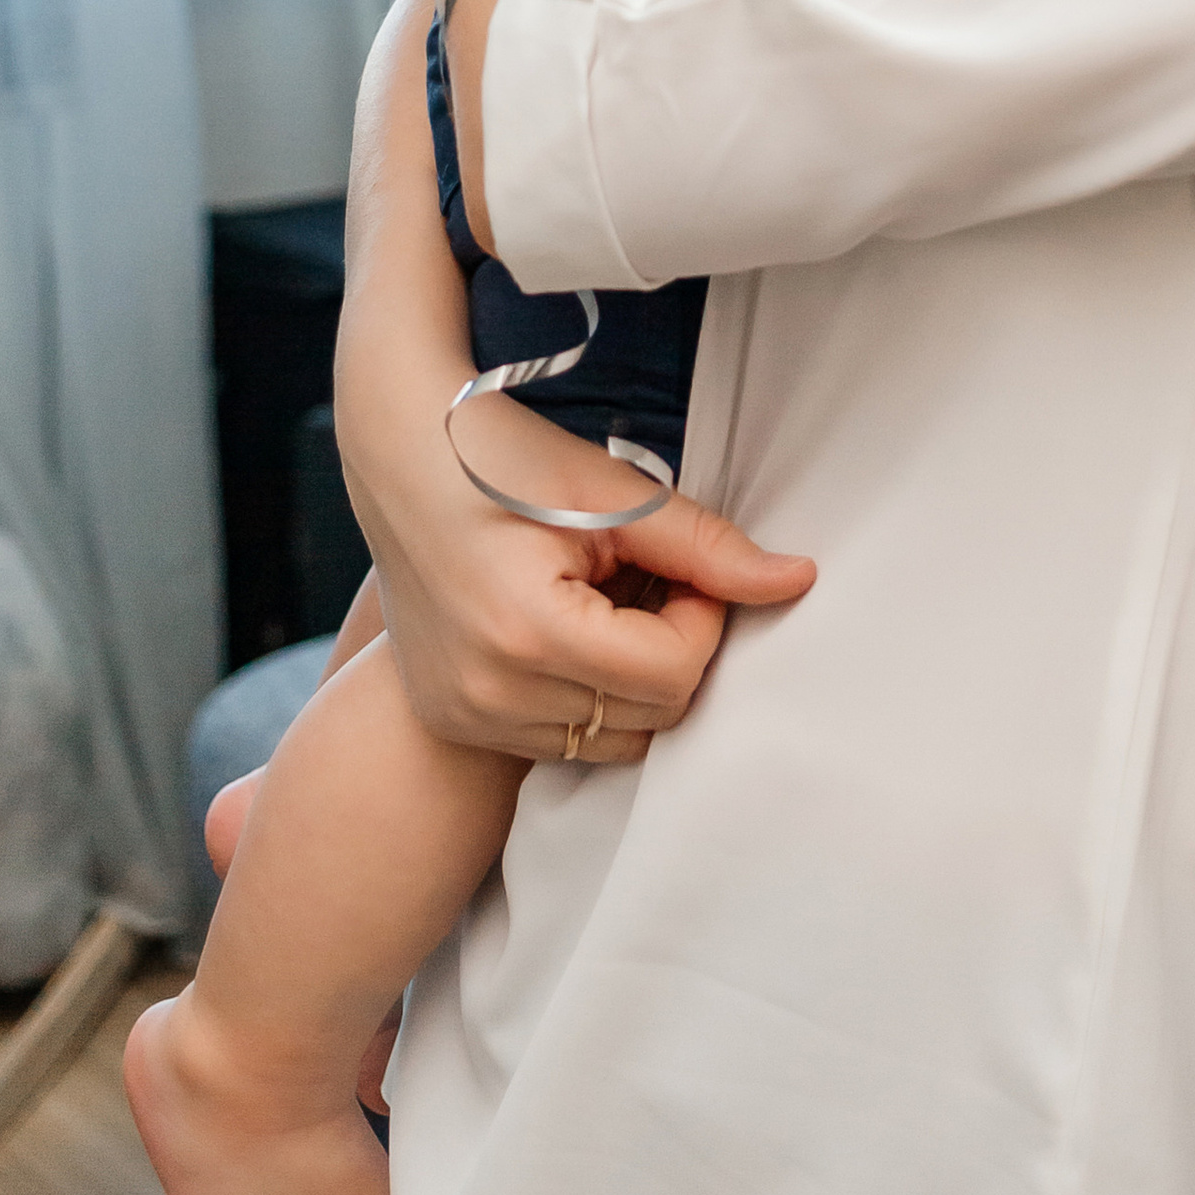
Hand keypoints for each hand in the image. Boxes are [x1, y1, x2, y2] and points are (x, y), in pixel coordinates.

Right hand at [345, 423, 813, 766]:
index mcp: (531, 633)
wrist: (397, 454)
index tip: (679, 569)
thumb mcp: (612, 494)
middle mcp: (491, 692)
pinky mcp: (452, 719)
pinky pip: (558, 739)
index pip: (674, 673)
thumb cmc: (505, 460)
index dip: (700, 618)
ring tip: (602, 603)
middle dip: (670, 650)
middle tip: (645, 580)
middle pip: (650, 716)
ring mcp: (465, 714)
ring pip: (610, 740)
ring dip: (629, 681)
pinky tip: (565, 629)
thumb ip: (707, 548)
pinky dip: (583, 696)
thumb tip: (798, 580)